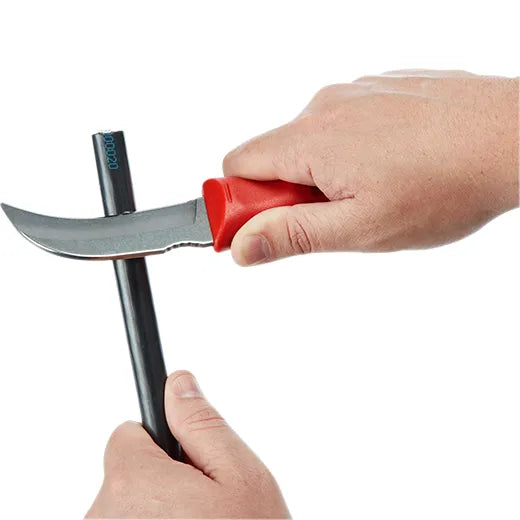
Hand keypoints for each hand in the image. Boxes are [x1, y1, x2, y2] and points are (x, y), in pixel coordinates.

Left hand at [86, 371, 289, 518]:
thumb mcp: (241, 476)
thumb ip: (203, 425)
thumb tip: (179, 385)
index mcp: (134, 483)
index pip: (127, 435)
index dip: (163, 445)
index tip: (183, 463)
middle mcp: (103, 516)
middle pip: (126, 475)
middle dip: (161, 483)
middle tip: (201, 510)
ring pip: (125, 510)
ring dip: (154, 515)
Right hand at [223, 70, 518, 264]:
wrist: (514, 137)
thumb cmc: (445, 185)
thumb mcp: (361, 229)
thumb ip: (293, 236)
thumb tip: (241, 246)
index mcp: (311, 140)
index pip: (236, 168)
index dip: (239, 205)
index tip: (264, 230)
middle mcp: (324, 107)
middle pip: (271, 156)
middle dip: (287, 195)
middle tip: (331, 220)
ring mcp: (354, 93)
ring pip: (308, 143)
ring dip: (321, 176)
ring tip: (370, 195)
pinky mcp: (378, 91)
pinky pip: (341, 125)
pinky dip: (348, 152)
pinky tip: (388, 169)